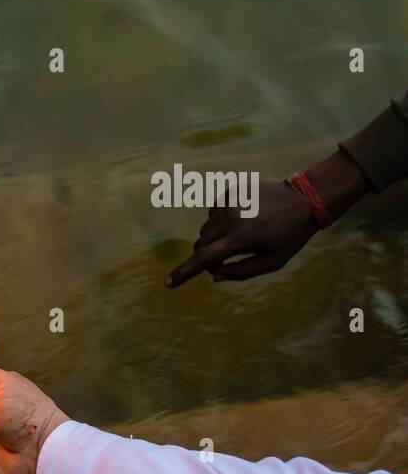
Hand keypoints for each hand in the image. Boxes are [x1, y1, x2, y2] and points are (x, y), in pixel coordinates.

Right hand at [165, 180, 318, 286]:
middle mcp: (230, 219)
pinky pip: (214, 210)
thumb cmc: (290, 235)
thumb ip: (242, 272)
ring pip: (206, 227)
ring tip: (237, 235)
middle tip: (225, 259)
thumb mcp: (273, 262)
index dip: (184, 272)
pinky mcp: (231, 190)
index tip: (168, 283)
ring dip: (214, 237)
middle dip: (207, 255)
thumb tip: (215, 275)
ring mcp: (230, 202)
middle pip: (200, 243)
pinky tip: (239, 218)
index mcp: (241, 238)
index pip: (204, 258)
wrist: (305, 199)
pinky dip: (220, 219)